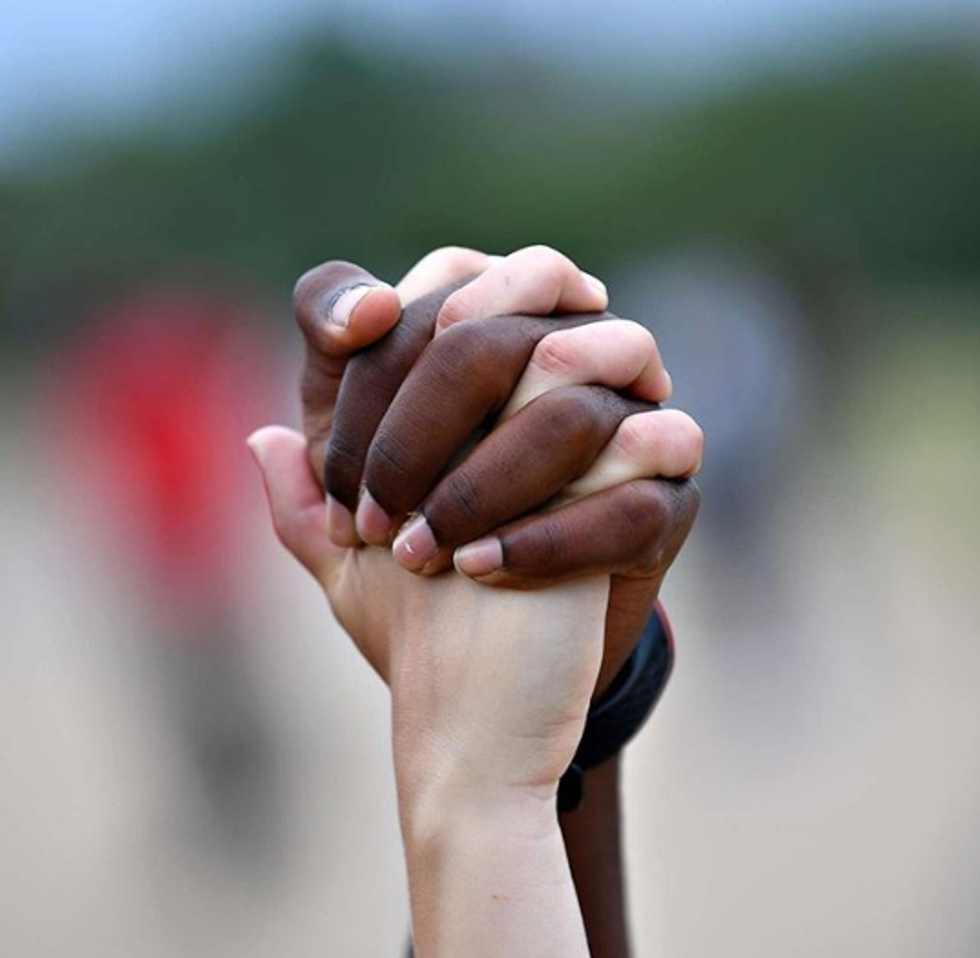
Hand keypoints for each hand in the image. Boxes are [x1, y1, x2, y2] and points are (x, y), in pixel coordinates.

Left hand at [294, 246, 701, 693]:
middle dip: (421, 417)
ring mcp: (629, 422)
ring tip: (422, 550)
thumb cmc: (426, 598)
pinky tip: (482, 573)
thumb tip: (262, 439)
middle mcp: (567, 370)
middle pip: (509, 314)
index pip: (445, 282)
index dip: (380, 336)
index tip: (343, 382)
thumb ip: (308, 492)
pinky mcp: (669, 494)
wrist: (504, 687)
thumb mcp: (351, 550)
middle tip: (368, 513)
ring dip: (487, 471)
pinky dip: (551, 528)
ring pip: (580, 383)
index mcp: (487, 366)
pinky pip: (638, 476)